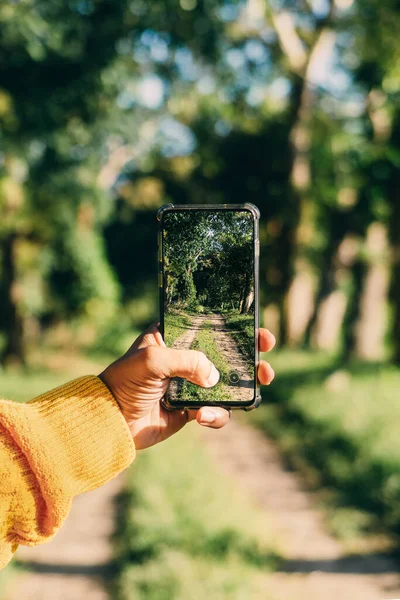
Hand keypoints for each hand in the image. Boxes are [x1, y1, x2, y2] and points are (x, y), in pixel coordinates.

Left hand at [99, 324, 274, 449]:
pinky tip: (202, 417)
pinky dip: (216, 415)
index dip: (237, 327)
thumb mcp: (153, 360)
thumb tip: (215, 378)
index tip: (258, 331)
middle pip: (228, 356)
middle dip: (251, 360)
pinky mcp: (191, 410)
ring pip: (228, 385)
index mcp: (175, 337)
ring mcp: (191, 385)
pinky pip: (216, 411)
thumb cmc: (125, 380)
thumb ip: (187, 361)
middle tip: (265, 365)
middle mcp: (186, 359)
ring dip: (244, 389)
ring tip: (255, 390)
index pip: (212, 326)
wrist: (110, 420)